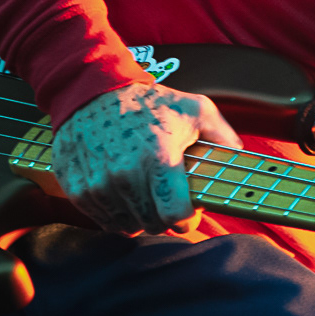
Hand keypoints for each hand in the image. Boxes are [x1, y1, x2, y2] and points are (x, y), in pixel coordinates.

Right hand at [51, 83, 242, 234]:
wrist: (91, 89)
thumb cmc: (147, 102)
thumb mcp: (193, 109)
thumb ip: (222, 135)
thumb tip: (238, 156)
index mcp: (158, 158)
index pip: (175, 216)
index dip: (186, 220)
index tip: (187, 213)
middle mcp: (125, 175)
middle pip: (152, 224)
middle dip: (163, 216)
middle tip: (165, 198)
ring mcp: (98, 184)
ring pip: (126, 225)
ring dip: (138, 216)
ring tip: (142, 193)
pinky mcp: (76, 187)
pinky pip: (102, 219)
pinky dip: (114, 212)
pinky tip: (120, 192)